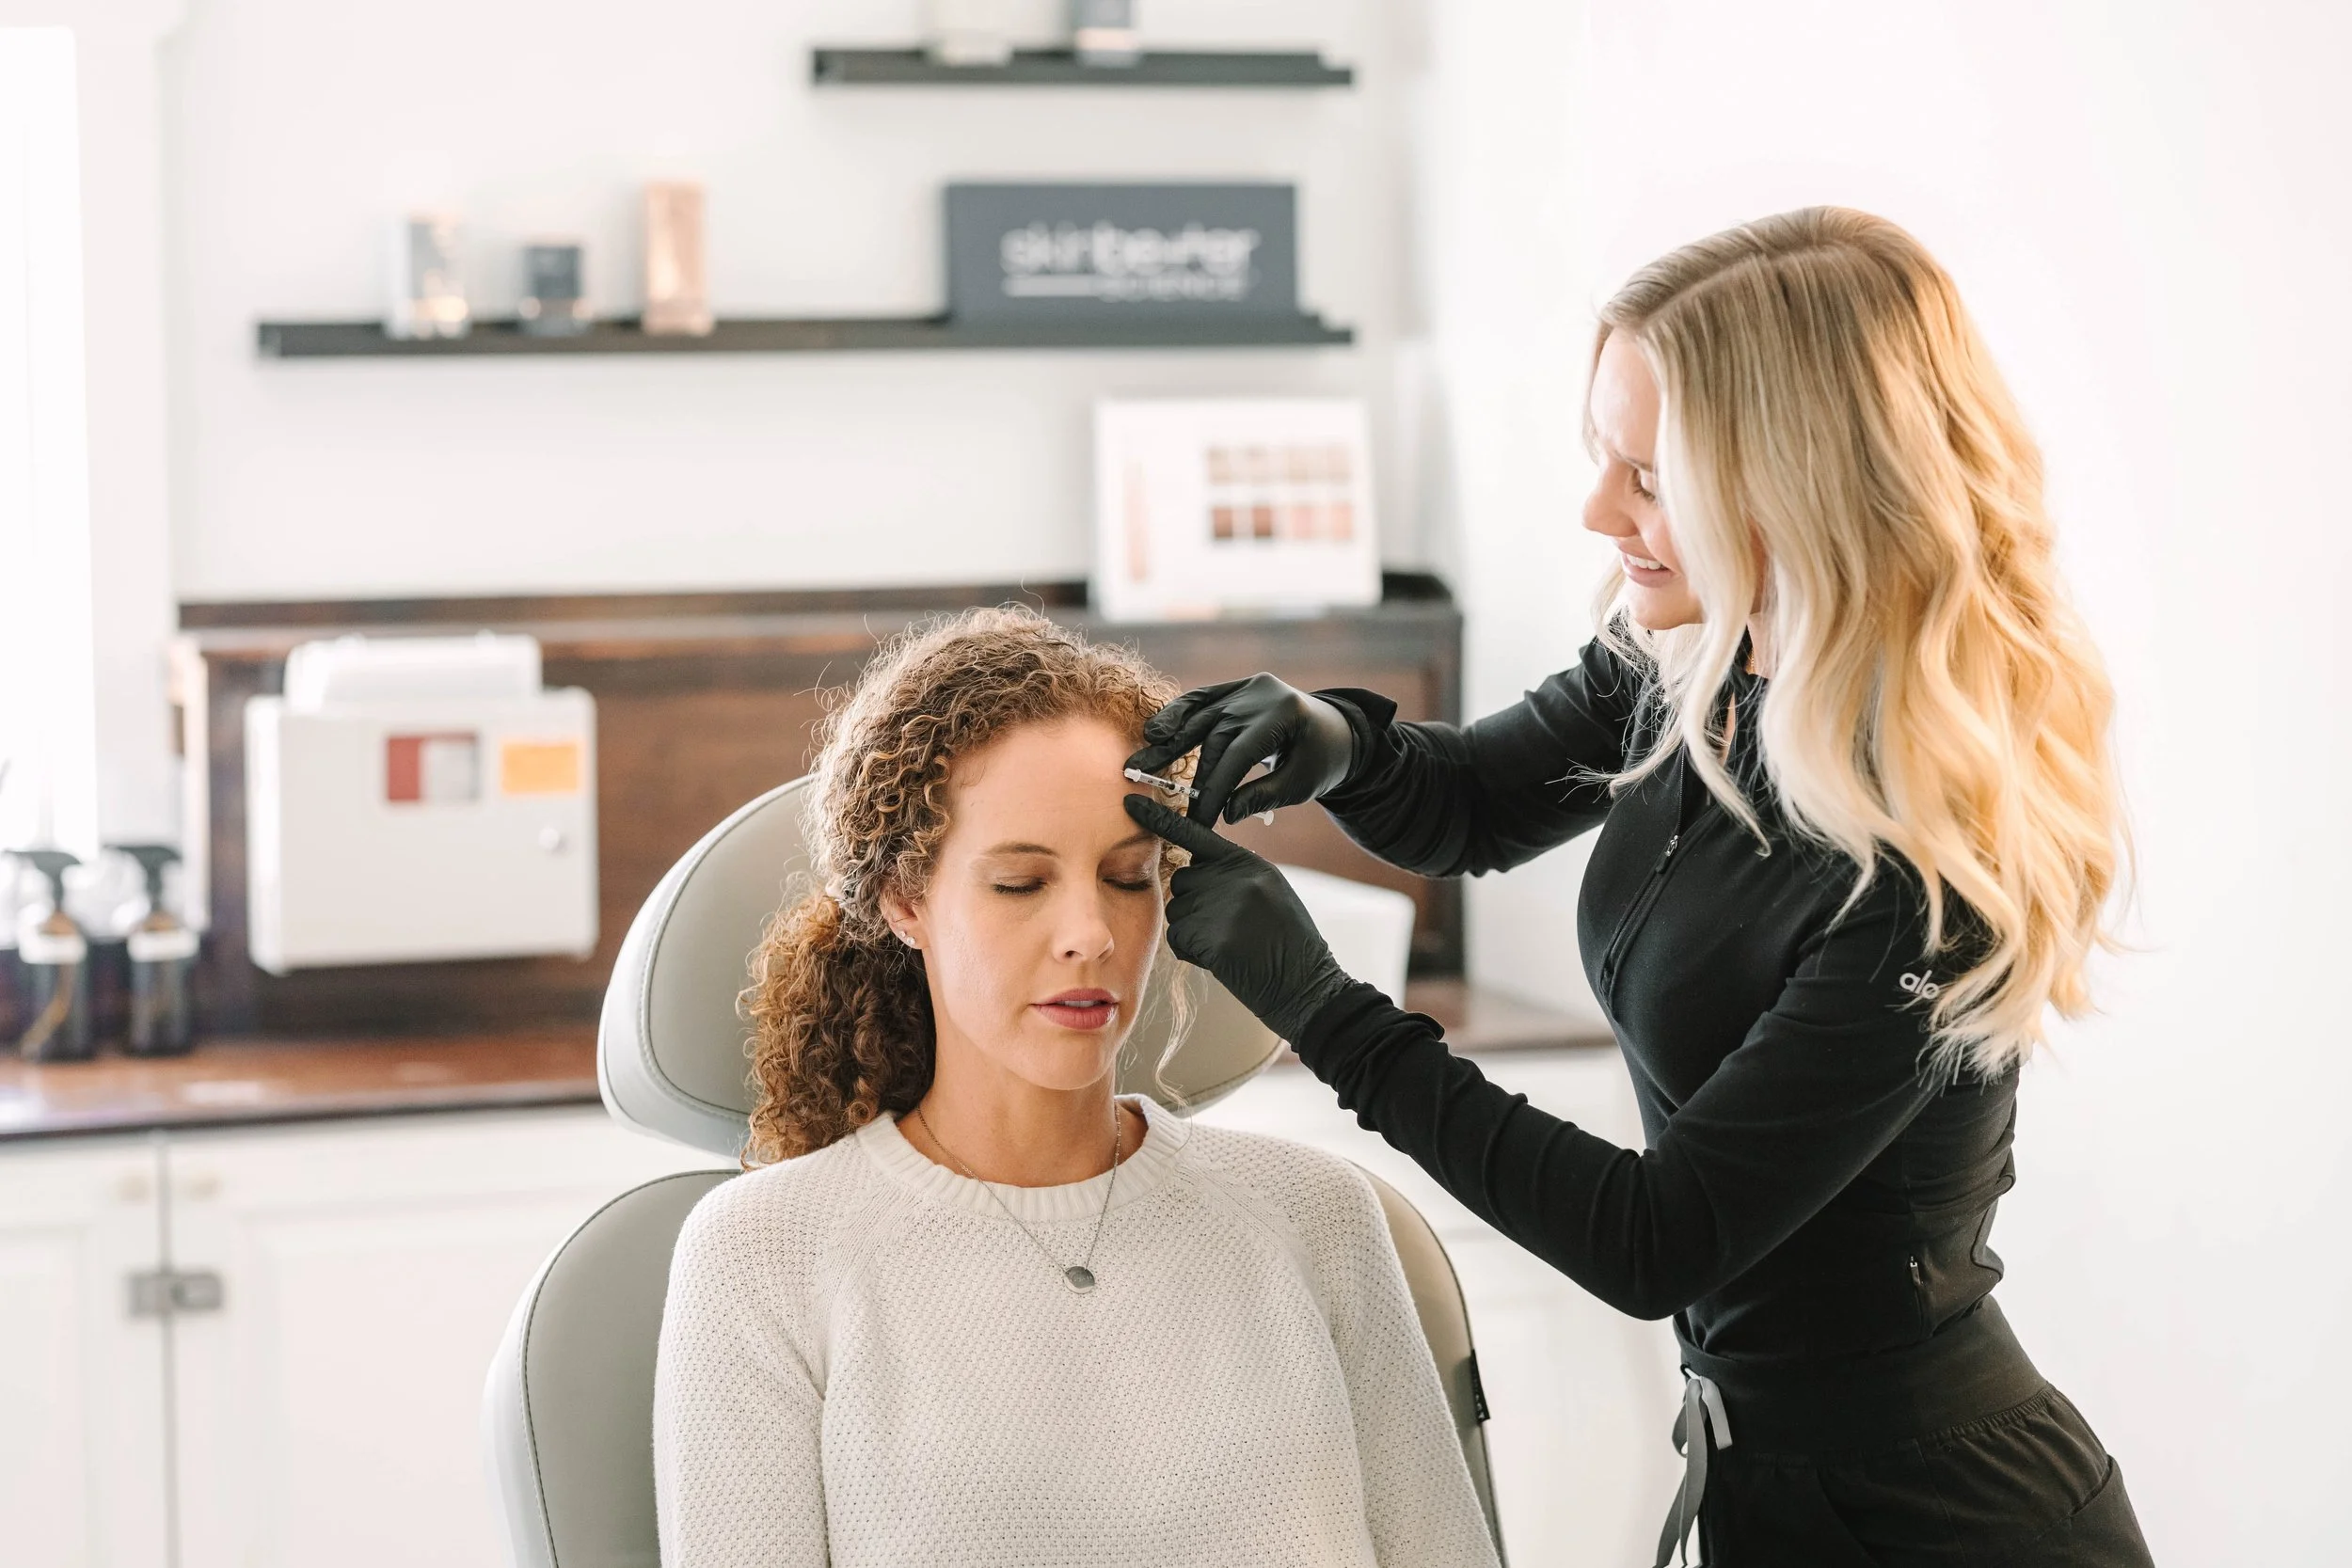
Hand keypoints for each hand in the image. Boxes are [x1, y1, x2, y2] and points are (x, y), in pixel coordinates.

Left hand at [1123, 795, 1358, 1042]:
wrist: (1307, 986)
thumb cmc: (1288, 944)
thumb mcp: (1271, 892)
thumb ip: (1234, 875)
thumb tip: (1194, 872)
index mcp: (1249, 863)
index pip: (1196, 834)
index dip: (1160, 820)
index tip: (1130, 802)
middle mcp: (1234, 878)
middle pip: (1183, 881)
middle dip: (1194, 904)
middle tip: (1229, 928)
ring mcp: (1221, 906)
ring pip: (1177, 911)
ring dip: (1193, 931)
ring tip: (1231, 945)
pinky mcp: (1211, 937)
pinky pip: (1177, 939)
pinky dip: (1193, 953)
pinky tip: (1223, 960)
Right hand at [1125, 673, 1359, 824]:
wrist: (1337, 730)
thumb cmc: (1321, 761)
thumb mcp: (1301, 785)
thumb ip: (1263, 796)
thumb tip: (1225, 814)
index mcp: (1284, 713)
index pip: (1238, 755)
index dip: (1213, 788)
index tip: (1197, 820)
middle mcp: (1262, 693)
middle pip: (1215, 735)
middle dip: (1187, 770)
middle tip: (1154, 795)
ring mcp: (1247, 686)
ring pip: (1201, 713)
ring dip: (1168, 737)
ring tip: (1139, 761)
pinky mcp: (1237, 688)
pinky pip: (1202, 699)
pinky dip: (1177, 714)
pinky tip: (1154, 732)